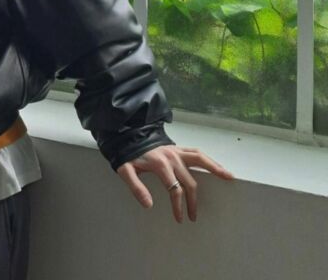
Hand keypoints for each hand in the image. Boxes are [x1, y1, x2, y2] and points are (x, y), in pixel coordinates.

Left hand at [116, 145, 233, 222]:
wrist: (129, 136)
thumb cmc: (128, 155)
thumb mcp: (125, 171)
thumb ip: (135, 187)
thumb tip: (149, 205)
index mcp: (160, 164)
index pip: (174, 189)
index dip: (178, 205)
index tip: (179, 218)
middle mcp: (172, 156)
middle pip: (189, 181)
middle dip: (193, 201)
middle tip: (193, 216)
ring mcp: (177, 150)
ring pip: (200, 160)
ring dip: (215, 169)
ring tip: (229, 178)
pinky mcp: (179, 148)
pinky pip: (197, 153)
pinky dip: (209, 160)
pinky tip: (218, 167)